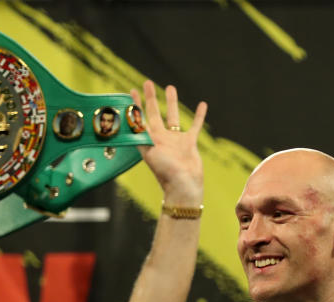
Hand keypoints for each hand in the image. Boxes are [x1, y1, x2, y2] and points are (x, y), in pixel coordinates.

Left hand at [133, 80, 206, 205]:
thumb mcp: (150, 151)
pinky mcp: (189, 143)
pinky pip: (194, 126)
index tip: (131, 91)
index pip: (138, 118)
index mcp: (148, 140)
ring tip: (170, 87)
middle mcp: (160, 138)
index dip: (135, 105)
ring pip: (172, 116)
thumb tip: (131, 118)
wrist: (184, 187)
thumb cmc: (165, 172)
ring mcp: (175, 140)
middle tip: (147, 82)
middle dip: (150, 98)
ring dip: (171, 102)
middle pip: (153, 113)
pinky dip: (198, 116)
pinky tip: (202, 104)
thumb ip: (142, 134)